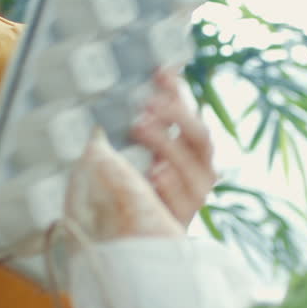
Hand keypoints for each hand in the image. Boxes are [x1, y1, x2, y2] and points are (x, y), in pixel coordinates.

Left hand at [131, 69, 216, 227]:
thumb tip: (105, 109)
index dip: (178, 91)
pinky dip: (170, 184)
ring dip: (167, 143)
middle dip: (176, 116)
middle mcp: (200, 167)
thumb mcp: (132, 157)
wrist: (137, 236)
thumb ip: (128, 134)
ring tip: (142, 128)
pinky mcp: (185, 218)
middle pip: (200, 135)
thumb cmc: (137, 189)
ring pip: (193, 164)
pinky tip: (155, 172)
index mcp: (191, 147)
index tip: (160, 71)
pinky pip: (184, 199)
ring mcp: (196, 193)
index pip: (190, 112)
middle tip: (146, 106)